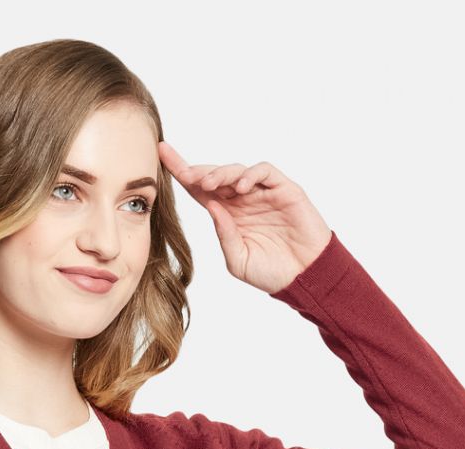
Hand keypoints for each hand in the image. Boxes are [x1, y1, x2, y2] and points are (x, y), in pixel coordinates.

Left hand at [158, 142, 331, 293]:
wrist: (304, 278)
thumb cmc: (272, 272)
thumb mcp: (238, 260)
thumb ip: (224, 235)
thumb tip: (211, 207)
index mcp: (227, 215)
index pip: (200, 189)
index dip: (181, 171)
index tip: (160, 155)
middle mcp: (242, 200)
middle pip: (215, 176)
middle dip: (198, 172)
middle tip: (185, 174)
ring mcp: (263, 193)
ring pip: (237, 170)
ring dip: (221, 173)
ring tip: (210, 184)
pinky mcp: (284, 190)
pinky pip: (264, 172)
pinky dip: (250, 174)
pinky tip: (240, 187)